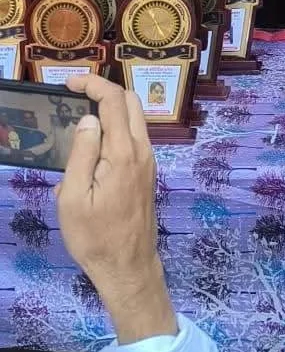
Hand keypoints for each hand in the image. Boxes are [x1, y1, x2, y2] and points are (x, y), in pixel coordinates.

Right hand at [58, 75, 175, 344]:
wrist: (129, 268)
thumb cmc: (95, 238)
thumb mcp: (74, 199)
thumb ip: (81, 154)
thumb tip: (87, 120)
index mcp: (123, 152)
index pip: (114, 101)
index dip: (92, 84)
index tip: (69, 84)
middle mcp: (142, 150)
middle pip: (130, 101)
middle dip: (104, 91)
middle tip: (75, 97)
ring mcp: (148, 160)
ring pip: (135, 118)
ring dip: (112, 109)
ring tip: (81, 119)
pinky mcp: (147, 171)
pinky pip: (134, 137)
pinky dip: (116, 128)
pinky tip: (93, 148)